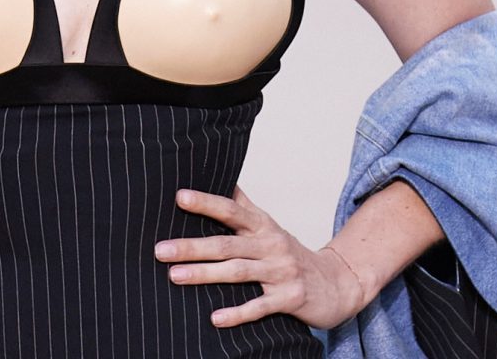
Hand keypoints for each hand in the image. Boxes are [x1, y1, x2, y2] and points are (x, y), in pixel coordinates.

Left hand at [154, 186, 369, 330]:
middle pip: (227, 243)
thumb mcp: (269, 226)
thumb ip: (245, 206)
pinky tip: (215, 318)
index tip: (179, 197)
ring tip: (175, 276)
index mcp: (263, 226)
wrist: (336, 283)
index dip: (207, 202)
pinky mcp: (289, 298)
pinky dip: (238, 313)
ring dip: (205, 275)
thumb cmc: (289, 254)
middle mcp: (271, 245)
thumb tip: (222, 177)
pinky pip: (260, 307)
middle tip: (160, 250)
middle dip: (192, 246)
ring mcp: (281, 272)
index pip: (232, 210)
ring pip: (238, 273)